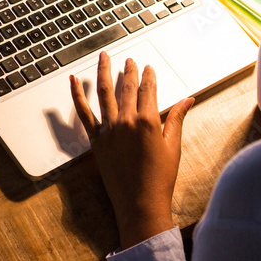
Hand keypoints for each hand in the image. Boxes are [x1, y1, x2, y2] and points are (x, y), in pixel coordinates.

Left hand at [70, 52, 194, 248]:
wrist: (140, 203)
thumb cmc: (160, 178)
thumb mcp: (173, 146)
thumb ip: (177, 118)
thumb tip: (188, 99)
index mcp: (148, 121)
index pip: (148, 89)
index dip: (148, 76)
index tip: (148, 67)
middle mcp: (127, 121)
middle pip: (127, 87)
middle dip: (129, 70)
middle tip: (129, 59)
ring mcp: (109, 130)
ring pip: (104, 93)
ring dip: (104, 72)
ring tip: (103, 56)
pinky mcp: (96, 140)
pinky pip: (83, 113)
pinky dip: (76, 96)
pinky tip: (72, 81)